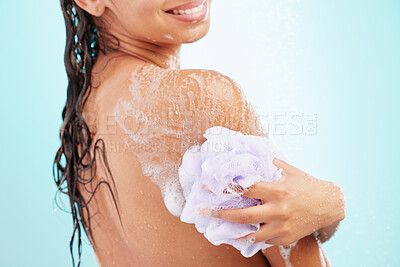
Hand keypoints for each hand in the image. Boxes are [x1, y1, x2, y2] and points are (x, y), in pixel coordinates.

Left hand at [200, 158, 344, 245]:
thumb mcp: (288, 169)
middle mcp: (278, 210)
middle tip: (205, 210)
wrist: (329, 204)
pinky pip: (263, 241)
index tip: (206, 185)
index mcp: (276, 190)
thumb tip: (249, 150)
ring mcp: (281, 227)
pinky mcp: (285, 238)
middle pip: (243, 216)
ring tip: (219, 228)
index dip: (224, 187)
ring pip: (251, 234)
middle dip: (221, 214)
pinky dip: (251, 237)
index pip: (244, 189)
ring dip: (233, 231)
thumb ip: (268, 163)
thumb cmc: (306, 184)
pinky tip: (240, 234)